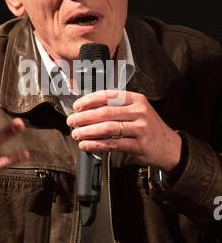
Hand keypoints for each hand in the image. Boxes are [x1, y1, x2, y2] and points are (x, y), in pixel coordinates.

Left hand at [67, 90, 181, 172]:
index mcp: (136, 99)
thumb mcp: (138, 111)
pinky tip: (86, 145)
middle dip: (84, 117)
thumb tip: (87, 110)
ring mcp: (141, 128)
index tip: (77, 106)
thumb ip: (117, 108)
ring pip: (108, 128)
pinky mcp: (139, 145)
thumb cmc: (149, 128)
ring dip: (88, 131)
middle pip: (105, 112)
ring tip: (76, 134)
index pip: (109, 95)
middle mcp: (139, 111)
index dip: (90, 100)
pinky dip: (96, 145)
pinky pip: (113, 144)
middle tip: (71, 121)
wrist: (171, 147)